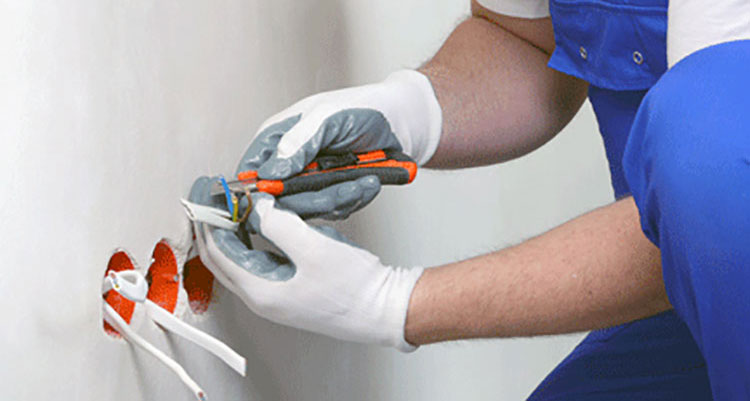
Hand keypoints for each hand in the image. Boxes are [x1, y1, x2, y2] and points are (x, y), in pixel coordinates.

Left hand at [189, 177, 423, 351]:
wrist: (384, 309)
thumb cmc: (355, 288)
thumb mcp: (314, 248)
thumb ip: (278, 225)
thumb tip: (257, 207)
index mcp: (260, 291)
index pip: (217, 251)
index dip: (208, 219)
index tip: (205, 194)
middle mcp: (263, 297)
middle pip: (221, 258)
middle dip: (213, 225)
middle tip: (212, 197)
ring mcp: (276, 295)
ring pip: (240, 259)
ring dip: (232, 231)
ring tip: (234, 204)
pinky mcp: (290, 289)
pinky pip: (260, 261)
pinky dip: (252, 239)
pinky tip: (261, 222)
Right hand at [237, 70, 441, 219]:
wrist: (403, 122)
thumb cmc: (365, 108)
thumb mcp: (327, 117)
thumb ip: (298, 142)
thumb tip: (270, 172)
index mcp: (277, 138)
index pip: (250, 172)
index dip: (258, 191)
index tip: (277, 202)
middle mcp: (289, 161)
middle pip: (280, 200)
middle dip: (313, 198)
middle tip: (342, 187)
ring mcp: (311, 180)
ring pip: (310, 209)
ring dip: (340, 198)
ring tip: (365, 180)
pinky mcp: (332, 193)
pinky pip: (335, 210)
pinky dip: (354, 199)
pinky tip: (370, 183)